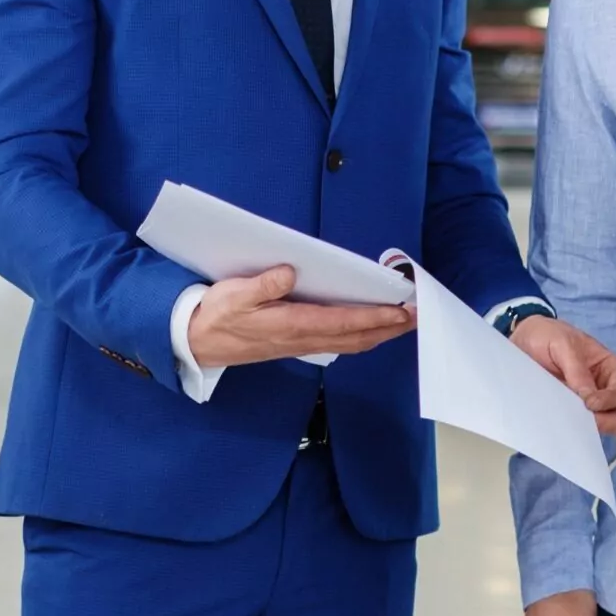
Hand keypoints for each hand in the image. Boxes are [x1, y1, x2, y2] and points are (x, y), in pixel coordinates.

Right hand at [186, 266, 416, 368]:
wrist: (196, 343)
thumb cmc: (215, 316)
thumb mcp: (233, 294)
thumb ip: (262, 284)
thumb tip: (289, 272)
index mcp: (290, 324)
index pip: (344, 321)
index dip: (376, 317)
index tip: (402, 311)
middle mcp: (301, 338)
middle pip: (356, 337)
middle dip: (389, 328)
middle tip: (418, 317)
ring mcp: (299, 344)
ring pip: (350, 343)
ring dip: (379, 334)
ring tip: (402, 322)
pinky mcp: (295, 344)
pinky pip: (337, 343)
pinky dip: (360, 336)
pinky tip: (368, 329)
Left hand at [511, 315, 615, 436]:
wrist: (521, 341)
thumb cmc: (547, 335)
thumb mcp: (562, 343)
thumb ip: (576, 368)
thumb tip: (588, 397)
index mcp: (609, 368)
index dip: (609, 400)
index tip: (588, 403)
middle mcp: (603, 389)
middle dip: (604, 421)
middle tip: (582, 421)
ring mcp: (585, 404)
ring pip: (600, 427)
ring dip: (587, 428)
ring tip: (567, 422)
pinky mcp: (568, 413)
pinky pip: (576, 428)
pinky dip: (571, 430)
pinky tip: (558, 425)